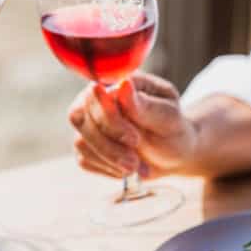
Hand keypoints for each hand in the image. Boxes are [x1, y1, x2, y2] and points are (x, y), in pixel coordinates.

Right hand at [68, 72, 198, 179]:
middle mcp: (96, 99)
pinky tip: (128, 168)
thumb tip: (123, 85)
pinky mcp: (86, 146)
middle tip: (135, 161)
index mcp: (117, 82)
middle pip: (79, 117)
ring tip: (136, 166)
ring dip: (110, 159)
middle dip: (108, 144)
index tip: (134, 139)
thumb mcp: (168, 116)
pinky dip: (108, 168)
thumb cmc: (172, 128)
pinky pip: (84, 160)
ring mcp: (88, 122)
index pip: (94, 93)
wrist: (172, 153)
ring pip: (80, 141)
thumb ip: (145, 104)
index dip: (108, 117)